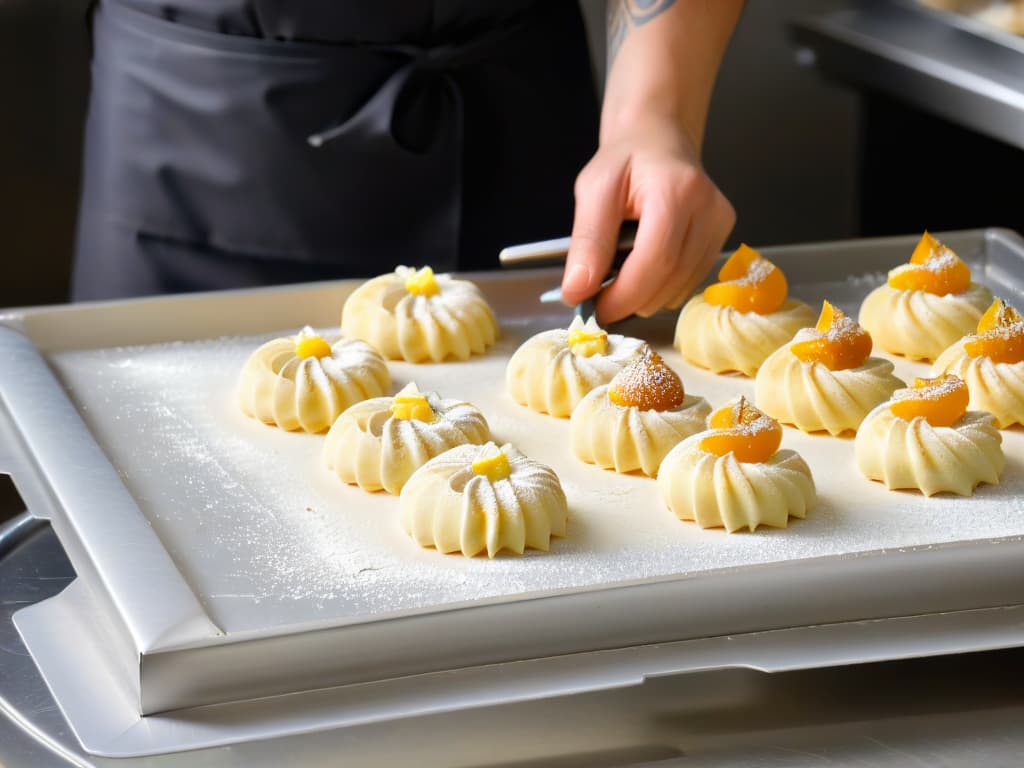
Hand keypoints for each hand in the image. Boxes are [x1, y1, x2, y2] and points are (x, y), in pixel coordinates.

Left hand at [561, 118, 734, 323]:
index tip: (594, 310)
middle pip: (669, 281)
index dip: (623, 295)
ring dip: (644, 295)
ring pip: (680, 288)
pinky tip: (644, 265)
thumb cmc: (625, 159)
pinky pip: (688, 282)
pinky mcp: (722, 237)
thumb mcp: (593, 190)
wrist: (658, 137)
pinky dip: (660, 287)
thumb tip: (576, 292)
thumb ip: (587, 242)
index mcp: (676, 190)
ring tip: (621, 271)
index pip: (655, 261)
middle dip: (629, 300)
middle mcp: (709, 208)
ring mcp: (721, 224)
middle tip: (599, 298)